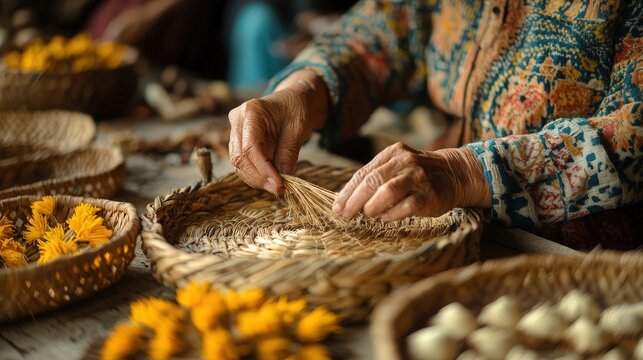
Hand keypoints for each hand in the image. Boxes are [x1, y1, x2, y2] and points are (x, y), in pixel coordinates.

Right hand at [228, 70, 327, 192]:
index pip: (250, 147)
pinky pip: (243, 163)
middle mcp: (237, 120)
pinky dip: (256, 175)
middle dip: (258, 177)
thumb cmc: (297, 108)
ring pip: (238, 163)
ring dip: (256, 179)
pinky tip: (271, 180)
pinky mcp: (239, 142)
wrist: (294, 100)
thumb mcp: (298, 128)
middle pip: (240, 157)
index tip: (279, 185)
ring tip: (278, 187)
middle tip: (279, 190)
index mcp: (251, 111)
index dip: (263, 169)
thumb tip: (283, 177)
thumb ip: (289, 151)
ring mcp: (235, 131)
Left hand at [332, 143, 489, 220]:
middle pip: (372, 181)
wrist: (455, 174)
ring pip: (387, 190)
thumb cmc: (418, 175)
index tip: (338, 206)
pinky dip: (391, 214)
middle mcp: (404, 162)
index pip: (364, 173)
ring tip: (366, 214)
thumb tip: (348, 200)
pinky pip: (405, 206)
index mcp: (392, 154)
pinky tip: (386, 218)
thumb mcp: (397, 167)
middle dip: (354, 200)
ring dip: (371, 206)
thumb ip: (376, 178)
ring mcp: (418, 178)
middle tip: (345, 214)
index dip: (348, 191)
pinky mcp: (429, 196)